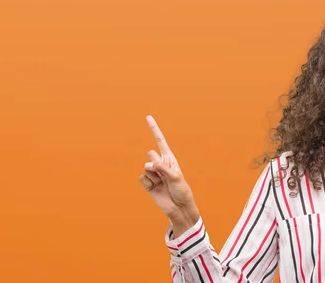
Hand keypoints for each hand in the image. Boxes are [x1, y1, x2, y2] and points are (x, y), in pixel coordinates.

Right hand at [139, 115, 199, 234]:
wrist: (179, 207)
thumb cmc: (181, 190)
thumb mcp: (176, 176)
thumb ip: (162, 168)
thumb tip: (148, 164)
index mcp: (169, 159)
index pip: (160, 141)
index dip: (154, 129)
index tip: (148, 117)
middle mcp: (160, 164)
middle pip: (151, 155)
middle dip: (155, 163)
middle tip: (162, 174)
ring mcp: (154, 174)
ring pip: (146, 167)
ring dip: (153, 175)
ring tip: (161, 183)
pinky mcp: (148, 184)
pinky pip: (142, 178)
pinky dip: (148, 182)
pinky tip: (155, 188)